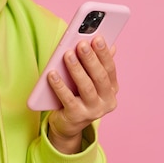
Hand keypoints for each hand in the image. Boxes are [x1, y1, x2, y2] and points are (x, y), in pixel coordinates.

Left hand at [47, 36, 117, 153]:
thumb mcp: (89, 80)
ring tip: (67, 54)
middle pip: (99, 77)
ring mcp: (93, 111)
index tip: (97, 38)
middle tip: (81, 44)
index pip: (110, 68)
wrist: (68, 124)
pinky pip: (68, 99)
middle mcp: (107, 101)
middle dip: (90, 59)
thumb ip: (97, 63)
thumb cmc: (78, 95)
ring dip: (76, 69)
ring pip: (86, 87)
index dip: (104, 53)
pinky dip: (59, 85)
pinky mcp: (77, 117)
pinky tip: (51, 73)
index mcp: (112, 89)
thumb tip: (109, 44)